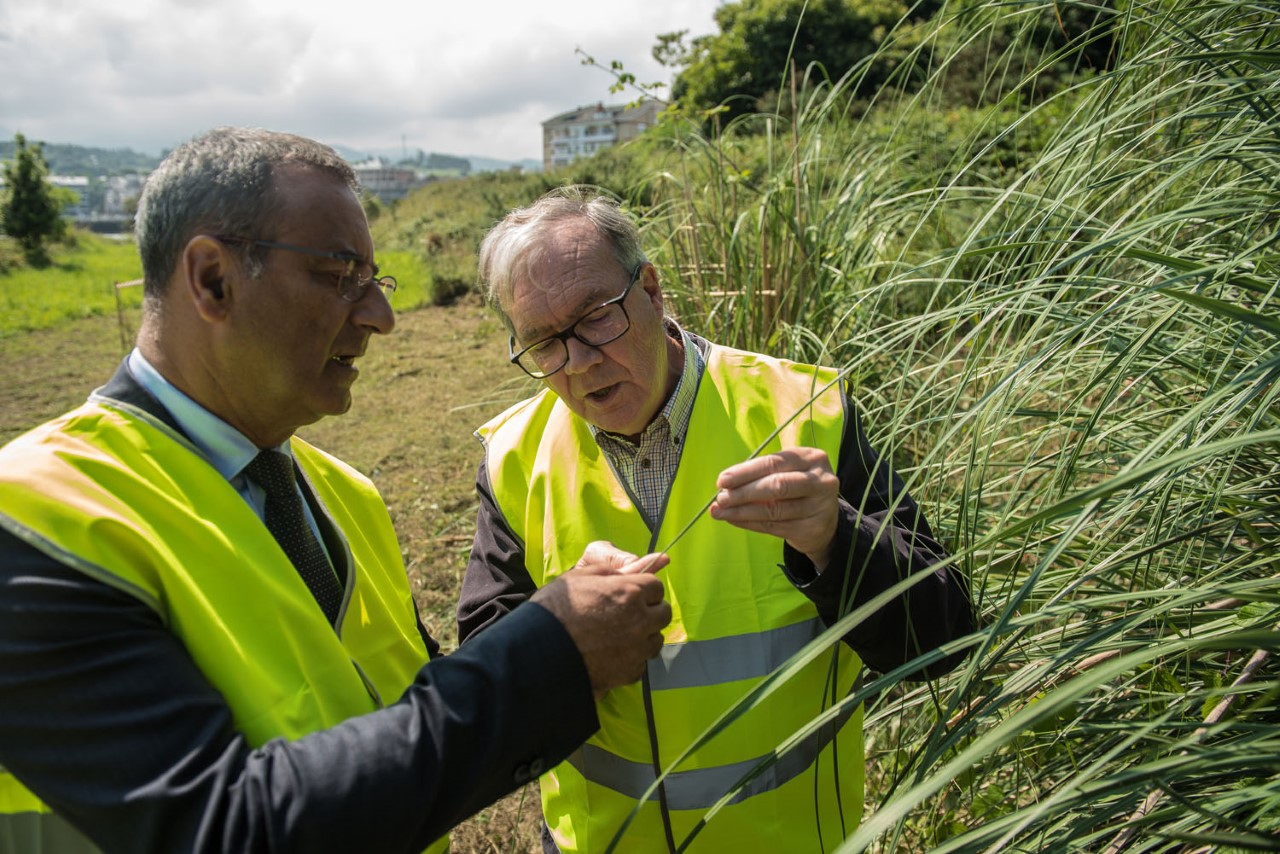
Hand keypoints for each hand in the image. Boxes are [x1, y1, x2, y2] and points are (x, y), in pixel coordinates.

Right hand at [530, 541, 670, 696]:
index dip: (643, 589)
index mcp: (629, 592)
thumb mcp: (579, 577)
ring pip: (656, 640)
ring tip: (619, 636)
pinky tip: (612, 655)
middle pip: (663, 613)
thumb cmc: (554, 610)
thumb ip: (612, 571)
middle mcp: (639, 620)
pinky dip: (631, 659)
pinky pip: (641, 663)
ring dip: (644, 636)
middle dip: (650, 611)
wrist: (538, 652)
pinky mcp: (629, 673)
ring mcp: (636, 649)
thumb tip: (642, 562)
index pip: (656, 586)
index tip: (631, 594)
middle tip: (627, 614)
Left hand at [708, 447, 838, 568]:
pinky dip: (750, 523)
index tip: (722, 480)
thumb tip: (725, 485)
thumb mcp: (787, 472)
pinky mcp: (812, 528)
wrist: (825, 521)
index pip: (773, 463)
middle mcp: (820, 480)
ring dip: (742, 511)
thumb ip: (761, 475)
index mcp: (811, 458)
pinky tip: (734, 520)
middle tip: (721, 498)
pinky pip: (774, 527)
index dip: (746, 472)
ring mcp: (819, 506)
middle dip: (744, 492)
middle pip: (777, 485)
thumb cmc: (797, 489)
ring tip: (720, 511)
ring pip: (774, 510)